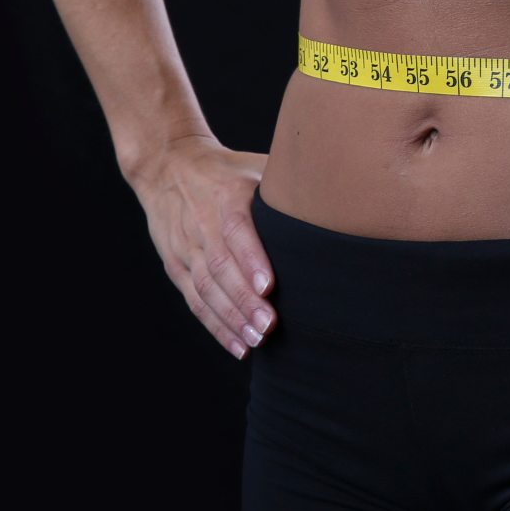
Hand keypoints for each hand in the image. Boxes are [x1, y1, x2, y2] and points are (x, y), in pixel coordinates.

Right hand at [130, 136, 274, 357]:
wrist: (168, 165)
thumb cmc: (229, 170)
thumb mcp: (256, 166)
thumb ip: (290, 183)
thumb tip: (341, 199)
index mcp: (226, 195)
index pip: (236, 230)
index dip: (251, 259)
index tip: (269, 286)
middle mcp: (201, 223)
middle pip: (219, 267)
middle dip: (244, 300)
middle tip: (270, 325)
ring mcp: (185, 247)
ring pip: (204, 288)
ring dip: (230, 318)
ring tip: (256, 340)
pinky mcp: (175, 265)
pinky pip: (193, 300)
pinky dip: (215, 325)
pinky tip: (237, 345)